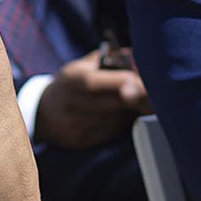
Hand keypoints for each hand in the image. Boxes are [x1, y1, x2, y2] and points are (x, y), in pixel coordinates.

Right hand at [34, 50, 150, 149]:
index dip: (121, 83)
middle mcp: (68, 103)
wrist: (45, 112)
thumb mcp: (85, 65)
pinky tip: (122, 115)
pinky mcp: (79, 140)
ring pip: (114, 120)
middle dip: (136, 99)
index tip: (142, 81)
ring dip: (130, 111)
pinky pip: (110, 132)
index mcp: (70, 79)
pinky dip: (121, 123)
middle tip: (155, 93)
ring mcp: (72, 124)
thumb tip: (139, 60)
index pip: (94, 83)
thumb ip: (112, 59)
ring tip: (135, 101)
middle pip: (109, 104)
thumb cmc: (74, 83)